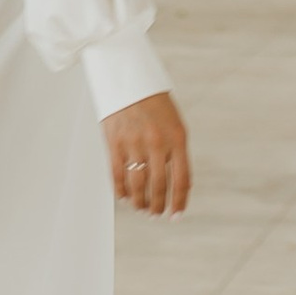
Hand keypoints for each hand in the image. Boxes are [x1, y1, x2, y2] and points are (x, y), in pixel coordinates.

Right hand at [102, 89, 190, 215]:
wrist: (129, 79)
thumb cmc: (155, 104)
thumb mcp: (175, 125)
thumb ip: (177, 153)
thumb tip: (179, 184)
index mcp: (177, 139)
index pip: (181, 180)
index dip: (179, 201)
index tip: (176, 215)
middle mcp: (156, 143)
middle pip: (158, 187)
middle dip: (157, 206)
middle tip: (156, 214)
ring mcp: (134, 144)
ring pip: (137, 185)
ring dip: (140, 203)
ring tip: (141, 209)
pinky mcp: (114, 144)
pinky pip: (118, 176)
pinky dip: (121, 191)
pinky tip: (125, 198)